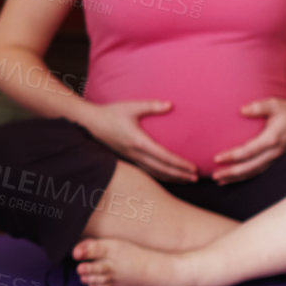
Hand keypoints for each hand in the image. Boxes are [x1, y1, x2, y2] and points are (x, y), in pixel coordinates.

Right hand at [83, 100, 197, 182]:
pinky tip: (168, 176)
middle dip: (179, 174)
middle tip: (196, 178)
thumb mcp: (131, 107)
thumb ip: (151, 105)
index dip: (179, 164)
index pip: (163, 156)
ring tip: (186, 180)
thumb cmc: (111, 112)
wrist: (90, 122)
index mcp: (138, 141)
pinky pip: (147, 170)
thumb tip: (171, 105)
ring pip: (155, 172)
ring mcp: (131, 157)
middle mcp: (135, 153)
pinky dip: (160, 175)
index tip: (193, 167)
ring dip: (172, 177)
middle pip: (161, 169)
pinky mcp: (128, 157)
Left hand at [211, 98, 285, 183]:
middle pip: (250, 166)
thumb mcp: (274, 104)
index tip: (216, 158)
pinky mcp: (274, 159)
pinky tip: (232, 178)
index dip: (232, 156)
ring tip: (218, 180)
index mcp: (272, 139)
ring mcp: (275, 157)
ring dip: (236, 178)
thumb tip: (241, 110)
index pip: (248, 151)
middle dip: (231, 173)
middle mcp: (273, 152)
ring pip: (254, 171)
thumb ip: (258, 107)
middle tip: (213, 175)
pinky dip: (245, 176)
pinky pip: (258, 170)